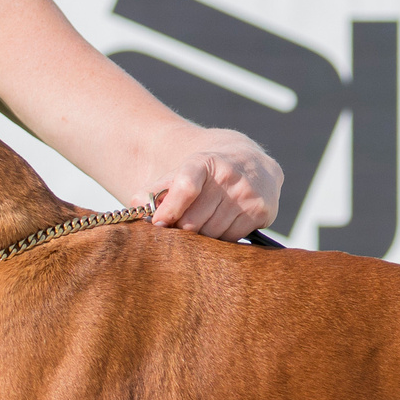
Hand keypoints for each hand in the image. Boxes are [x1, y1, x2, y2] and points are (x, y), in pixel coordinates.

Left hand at [144, 131, 279, 239]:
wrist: (250, 161)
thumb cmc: (207, 173)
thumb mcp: (182, 172)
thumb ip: (156, 190)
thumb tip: (135, 206)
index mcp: (204, 161)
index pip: (185, 187)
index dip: (169, 210)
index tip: (158, 224)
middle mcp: (229, 175)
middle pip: (195, 221)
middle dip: (182, 230)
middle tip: (179, 228)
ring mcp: (248, 193)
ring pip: (213, 234)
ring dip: (202, 236)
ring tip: (202, 224)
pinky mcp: (263, 210)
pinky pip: (232, 238)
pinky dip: (222, 238)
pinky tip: (222, 224)